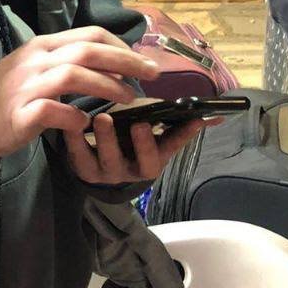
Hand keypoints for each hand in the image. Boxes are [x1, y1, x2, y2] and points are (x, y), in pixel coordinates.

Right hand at [0, 26, 159, 157]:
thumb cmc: (7, 93)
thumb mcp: (35, 67)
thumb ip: (66, 60)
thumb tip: (109, 60)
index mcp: (42, 46)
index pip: (89, 34)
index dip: (121, 45)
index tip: (142, 60)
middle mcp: (36, 61)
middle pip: (88, 51)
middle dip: (126, 61)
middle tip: (151, 74)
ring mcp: (27, 87)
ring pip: (74, 76)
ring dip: (107, 86)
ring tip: (128, 99)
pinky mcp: (20, 115)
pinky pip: (53, 111)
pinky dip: (74, 117)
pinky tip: (86, 124)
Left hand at [63, 113, 210, 186]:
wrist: (97, 161)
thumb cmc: (131, 141)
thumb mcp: (155, 136)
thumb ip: (179, 126)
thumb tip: (216, 115)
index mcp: (152, 162)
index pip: (172, 152)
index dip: (180, 139)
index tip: (189, 120)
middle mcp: (131, 171)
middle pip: (140, 164)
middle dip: (141, 144)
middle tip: (139, 122)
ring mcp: (105, 172)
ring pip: (107, 162)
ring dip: (106, 140)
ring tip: (103, 118)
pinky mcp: (82, 167)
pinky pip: (77, 157)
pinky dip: (74, 140)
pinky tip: (72, 123)